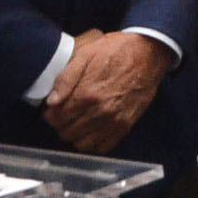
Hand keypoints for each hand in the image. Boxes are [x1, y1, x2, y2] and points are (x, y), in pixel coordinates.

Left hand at [43, 30, 170, 153]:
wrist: (147, 54)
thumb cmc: (115, 50)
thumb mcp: (86, 53)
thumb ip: (66, 78)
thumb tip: (51, 101)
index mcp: (87, 94)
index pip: (59, 117)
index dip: (50, 116)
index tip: (49, 111)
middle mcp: (100, 112)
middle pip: (68, 132)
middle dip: (60, 125)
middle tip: (60, 115)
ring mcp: (114, 122)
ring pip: (83, 143)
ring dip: (73, 135)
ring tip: (73, 123)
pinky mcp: (125, 126)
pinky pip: (103, 147)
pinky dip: (92, 143)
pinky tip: (89, 131)